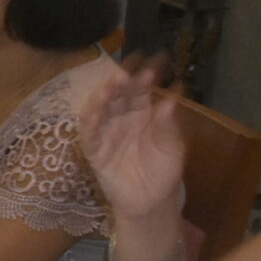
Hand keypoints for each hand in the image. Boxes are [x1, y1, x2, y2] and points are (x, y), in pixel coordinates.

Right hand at [75, 56, 186, 225]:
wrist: (151, 201)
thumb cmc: (163, 170)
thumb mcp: (172, 147)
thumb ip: (168, 126)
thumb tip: (171, 100)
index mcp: (142, 111)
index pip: (140, 87)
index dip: (144, 73)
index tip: (153, 59)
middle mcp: (121, 116)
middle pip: (117, 93)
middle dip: (120, 80)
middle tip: (127, 70)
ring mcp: (106, 132)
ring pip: (99, 108)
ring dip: (103, 95)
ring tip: (112, 85)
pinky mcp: (94, 149)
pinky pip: (88, 133)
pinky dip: (89, 122)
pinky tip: (94, 113)